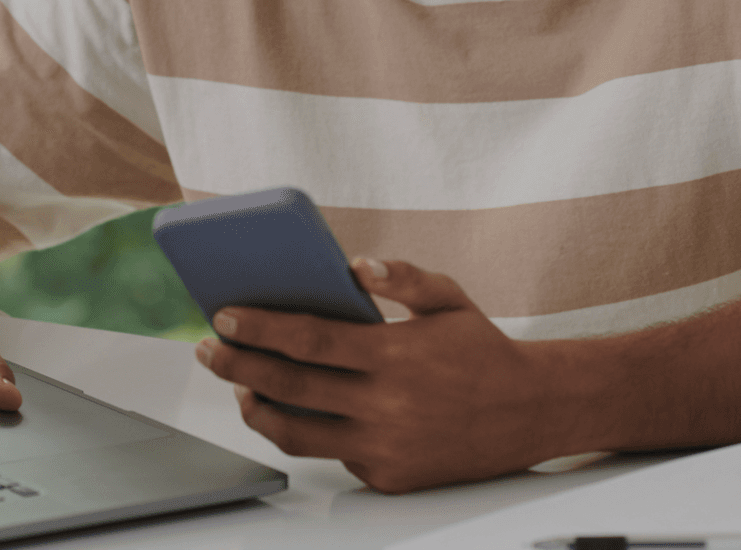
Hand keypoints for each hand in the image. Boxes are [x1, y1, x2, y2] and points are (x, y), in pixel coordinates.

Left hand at [194, 257, 574, 492]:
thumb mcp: (449, 298)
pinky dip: (304, 431)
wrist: (532, 413)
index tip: (223, 317)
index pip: (308, 340)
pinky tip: (290, 410)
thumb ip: (402, 276)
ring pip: (297, 433)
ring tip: (239, 387)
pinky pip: (331, 455)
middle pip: (289, 387)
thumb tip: (356, 264)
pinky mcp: (387, 477)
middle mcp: (386, 406)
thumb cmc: (482, 351)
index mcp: (395, 356)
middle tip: (209, 352)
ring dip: (256, 408)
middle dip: (237, 368)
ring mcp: (385, 448)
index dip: (259, 328)